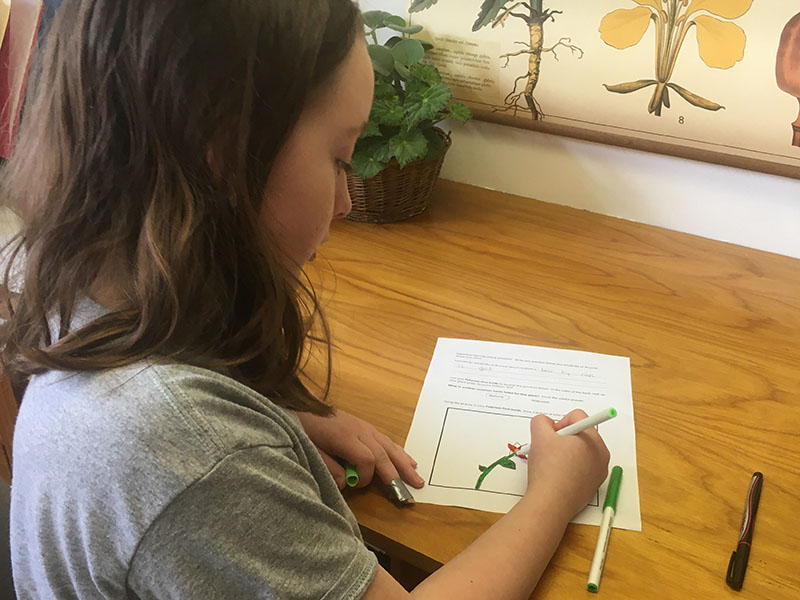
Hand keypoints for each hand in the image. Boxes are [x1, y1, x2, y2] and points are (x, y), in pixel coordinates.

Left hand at [295, 409, 424, 490]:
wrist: (303, 404)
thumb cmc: (305, 429)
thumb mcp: (311, 451)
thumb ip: (329, 468)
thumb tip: (347, 484)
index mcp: (346, 438)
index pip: (367, 460)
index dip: (365, 477)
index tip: (356, 485)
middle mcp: (360, 431)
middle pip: (383, 454)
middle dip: (397, 474)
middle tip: (410, 492)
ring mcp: (365, 428)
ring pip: (389, 446)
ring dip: (404, 463)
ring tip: (417, 477)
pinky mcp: (365, 427)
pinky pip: (386, 440)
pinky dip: (399, 451)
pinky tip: (408, 460)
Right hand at [525, 409, 609, 518]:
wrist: (551, 503)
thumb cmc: (548, 469)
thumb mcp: (538, 434)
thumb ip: (541, 421)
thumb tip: (547, 423)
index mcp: (593, 438)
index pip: (577, 416)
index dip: (559, 423)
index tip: (550, 437)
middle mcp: (602, 454)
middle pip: (581, 433)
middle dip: (564, 438)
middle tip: (550, 450)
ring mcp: (599, 471)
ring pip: (581, 451)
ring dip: (566, 453)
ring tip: (552, 464)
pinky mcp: (593, 485)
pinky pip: (582, 468)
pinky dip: (570, 468)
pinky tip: (557, 476)